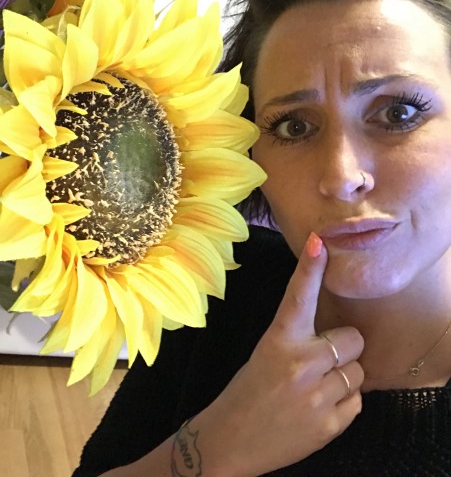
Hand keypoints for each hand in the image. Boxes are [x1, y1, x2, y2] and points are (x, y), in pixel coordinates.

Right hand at [192, 232, 364, 476]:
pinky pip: (357, 401)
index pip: (299, 296)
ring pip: (358, 372)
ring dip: (343, 378)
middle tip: (321, 362)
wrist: (230, 441)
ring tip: (316, 390)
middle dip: (342, 349)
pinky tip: (319, 409)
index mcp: (279, 339)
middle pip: (352, 339)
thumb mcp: (267, 353)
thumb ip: (301, 339)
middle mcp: (301, 362)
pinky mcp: (329, 425)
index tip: (319, 242)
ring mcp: (317, 395)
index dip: (310, 267)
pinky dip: (344, 403)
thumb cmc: (248, 391)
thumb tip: (341, 334)